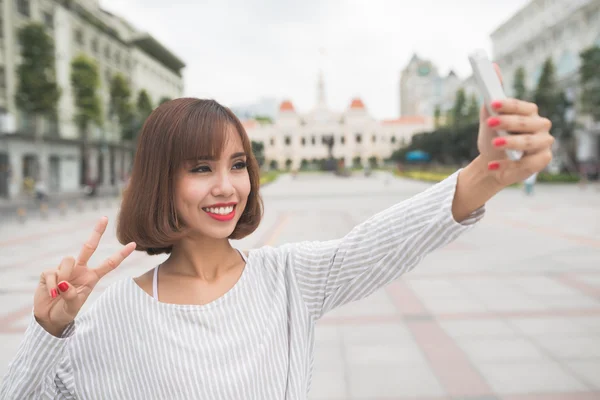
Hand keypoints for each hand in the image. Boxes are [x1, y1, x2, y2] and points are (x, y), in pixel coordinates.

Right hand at [33, 217, 135, 336]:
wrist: (50, 318)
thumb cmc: (66, 311)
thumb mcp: (73, 306)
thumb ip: (71, 295)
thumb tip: (64, 283)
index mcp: (92, 277)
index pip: (109, 264)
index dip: (121, 254)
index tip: (134, 243)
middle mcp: (80, 269)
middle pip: (89, 246)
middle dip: (97, 232)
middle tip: (105, 217)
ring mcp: (65, 269)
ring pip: (68, 260)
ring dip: (65, 276)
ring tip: (60, 292)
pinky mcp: (49, 272)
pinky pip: (53, 272)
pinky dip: (52, 285)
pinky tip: (51, 293)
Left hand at [477, 65, 553, 187]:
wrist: (492, 163)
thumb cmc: (493, 138)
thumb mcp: (489, 118)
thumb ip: (491, 97)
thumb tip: (493, 67)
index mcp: (529, 112)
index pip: (522, 106)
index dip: (508, 105)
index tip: (492, 105)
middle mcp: (541, 125)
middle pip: (526, 123)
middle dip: (507, 122)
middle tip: (490, 123)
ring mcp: (544, 143)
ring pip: (530, 142)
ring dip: (511, 142)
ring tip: (495, 143)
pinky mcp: (542, 160)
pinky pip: (526, 163)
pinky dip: (507, 165)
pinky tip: (491, 166)